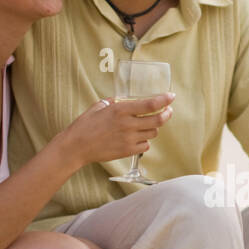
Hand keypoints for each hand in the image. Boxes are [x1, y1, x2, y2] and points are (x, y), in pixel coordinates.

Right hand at [55, 92, 175, 167]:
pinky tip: (137, 138)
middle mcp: (128, 124)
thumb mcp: (99, 107)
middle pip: (158, 120)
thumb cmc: (85, 125)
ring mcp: (129, 139)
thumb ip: (114, 102)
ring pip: (153, 133)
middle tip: (168, 111)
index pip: (150, 104)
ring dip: (153, 128)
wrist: (76, 146)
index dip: (164, 100)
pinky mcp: (127, 151)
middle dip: (166, 114)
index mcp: (121, 110)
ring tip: (146, 125)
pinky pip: (145, 146)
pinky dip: (144, 141)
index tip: (171, 96)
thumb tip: (123, 99)